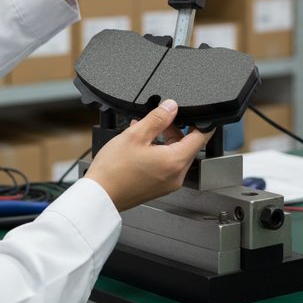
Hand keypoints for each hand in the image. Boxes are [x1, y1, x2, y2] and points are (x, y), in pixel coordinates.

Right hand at [85, 99, 212, 212]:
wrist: (100, 196)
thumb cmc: (114, 170)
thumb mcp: (135, 135)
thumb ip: (158, 118)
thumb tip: (171, 106)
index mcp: (175, 161)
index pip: (201, 138)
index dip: (201, 123)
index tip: (197, 115)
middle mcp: (176, 176)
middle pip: (188, 147)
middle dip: (177, 131)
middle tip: (160, 121)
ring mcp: (168, 184)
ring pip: (176, 156)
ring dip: (166, 141)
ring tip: (146, 132)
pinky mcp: (159, 188)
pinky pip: (167, 166)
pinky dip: (160, 153)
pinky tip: (142, 146)